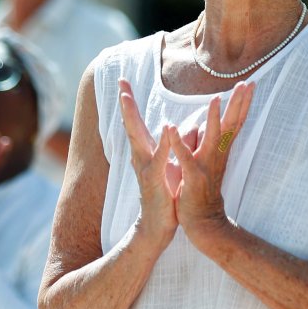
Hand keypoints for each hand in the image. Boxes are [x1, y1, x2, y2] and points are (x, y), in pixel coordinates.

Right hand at [117, 77, 183, 247]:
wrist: (159, 226)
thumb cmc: (166, 195)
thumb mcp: (173, 165)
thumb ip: (178, 145)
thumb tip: (187, 128)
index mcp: (147, 152)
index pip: (136, 123)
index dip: (129, 103)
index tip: (123, 82)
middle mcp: (142, 157)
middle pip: (130, 125)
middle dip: (125, 103)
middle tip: (119, 83)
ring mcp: (146, 167)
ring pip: (137, 138)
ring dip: (132, 117)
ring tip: (126, 97)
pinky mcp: (155, 179)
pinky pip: (159, 157)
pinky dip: (162, 142)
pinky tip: (165, 127)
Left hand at [166, 81, 253, 246]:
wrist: (204, 220)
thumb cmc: (204, 189)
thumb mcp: (211, 161)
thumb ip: (212, 141)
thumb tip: (214, 121)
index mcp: (221, 149)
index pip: (235, 121)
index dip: (243, 102)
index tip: (250, 82)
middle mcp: (217, 154)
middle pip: (232, 125)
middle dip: (239, 103)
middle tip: (248, 83)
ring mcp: (206, 165)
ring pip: (212, 138)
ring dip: (214, 119)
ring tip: (215, 99)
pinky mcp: (193, 177)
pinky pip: (186, 158)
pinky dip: (179, 144)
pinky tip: (172, 129)